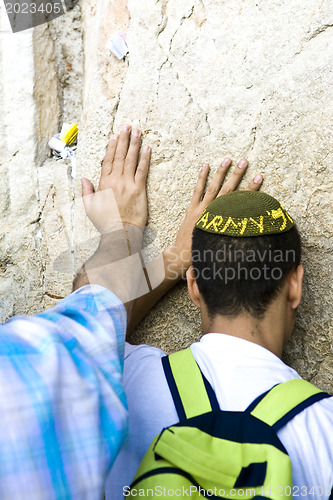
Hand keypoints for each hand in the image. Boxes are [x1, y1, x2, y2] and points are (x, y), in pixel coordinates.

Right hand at [81, 125, 150, 233]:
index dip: (112, 147)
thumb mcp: (90, 207)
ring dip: (134, 144)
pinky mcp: (139, 189)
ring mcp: (127, 184)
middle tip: (127, 126)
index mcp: (103, 183)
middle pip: (120, 156)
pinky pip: (142, 170)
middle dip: (124, 139)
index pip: (108, 160)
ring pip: (130, 159)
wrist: (120, 233)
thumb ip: (87, 191)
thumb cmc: (106, 223)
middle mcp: (115, 180)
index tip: (115, 136)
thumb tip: (83, 179)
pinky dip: (145, 158)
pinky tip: (147, 148)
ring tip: (138, 131)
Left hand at [165, 158, 262, 277]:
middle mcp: (214, 212)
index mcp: (224, 221)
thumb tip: (248, 231)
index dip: (251, 189)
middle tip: (245, 161)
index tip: (260, 177)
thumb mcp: (223, 245)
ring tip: (228, 159)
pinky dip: (201, 178)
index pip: (240, 201)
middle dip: (237, 175)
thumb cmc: (205, 254)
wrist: (182, 257)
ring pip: (213, 187)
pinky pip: (197, 191)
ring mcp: (202, 210)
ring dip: (221, 172)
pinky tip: (205, 166)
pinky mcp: (192, 210)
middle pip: (228, 190)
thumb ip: (234, 236)